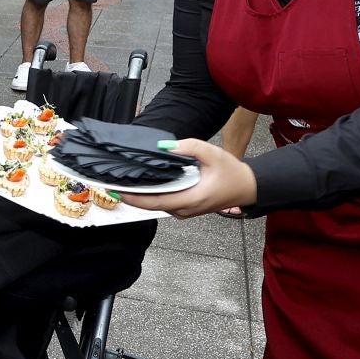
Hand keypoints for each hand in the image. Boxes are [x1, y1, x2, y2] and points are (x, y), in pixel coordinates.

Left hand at [118, 139, 257, 218]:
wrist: (248, 187)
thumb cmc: (232, 172)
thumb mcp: (212, 153)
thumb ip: (189, 147)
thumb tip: (164, 147)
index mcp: (190, 200)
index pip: (154, 202)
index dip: (133, 197)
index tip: (115, 189)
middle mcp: (184, 210)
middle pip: (151, 205)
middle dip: (131, 194)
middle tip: (111, 182)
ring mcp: (184, 211)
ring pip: (156, 204)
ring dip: (140, 194)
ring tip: (122, 179)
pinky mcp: (185, 208)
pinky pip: (164, 202)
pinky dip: (151, 194)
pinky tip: (142, 181)